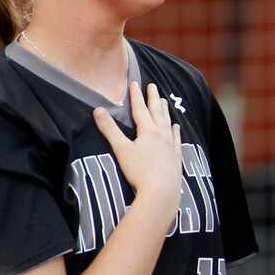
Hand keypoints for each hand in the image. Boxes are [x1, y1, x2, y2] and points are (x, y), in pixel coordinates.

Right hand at [93, 82, 182, 222]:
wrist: (162, 191)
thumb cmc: (139, 171)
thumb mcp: (121, 149)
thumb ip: (109, 130)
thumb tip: (97, 110)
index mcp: (148, 130)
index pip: (140, 109)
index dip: (136, 95)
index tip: (135, 83)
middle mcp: (161, 134)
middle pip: (157, 112)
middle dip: (153, 98)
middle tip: (153, 86)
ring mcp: (171, 145)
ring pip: (167, 123)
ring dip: (164, 111)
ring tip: (164, 101)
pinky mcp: (176, 157)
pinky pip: (176, 138)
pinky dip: (175, 130)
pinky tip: (176, 127)